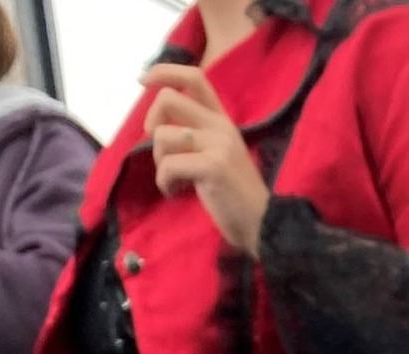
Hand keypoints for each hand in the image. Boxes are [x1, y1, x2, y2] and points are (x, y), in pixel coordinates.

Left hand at [142, 64, 269, 257]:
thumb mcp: (218, 156)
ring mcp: (219, 145)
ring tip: (174, 180)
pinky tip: (175, 193)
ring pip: (163, 135)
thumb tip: (157, 126)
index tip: (142, 80)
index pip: (195, 77)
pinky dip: (164, 183)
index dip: (163, 72)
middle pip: (168, 99)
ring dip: (159, 161)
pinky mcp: (213, 167)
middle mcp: (221, 126)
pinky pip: (168, 165)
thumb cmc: (236, 196)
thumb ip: (195, 135)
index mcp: (222, 120)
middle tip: (159, 148)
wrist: (265, 225)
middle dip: (151, 121)